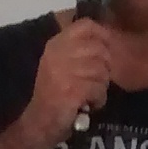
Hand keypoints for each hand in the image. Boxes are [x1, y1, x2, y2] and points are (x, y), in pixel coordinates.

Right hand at [29, 15, 112, 145]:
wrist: (39, 122)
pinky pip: (99, 89)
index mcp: (56, 44)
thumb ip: (78, 49)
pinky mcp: (71, 89)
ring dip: (101, 86)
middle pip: (99, 49)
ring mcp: (64, 71)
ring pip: (102, 71)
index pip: (85, 25)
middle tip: (94, 82)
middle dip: (104, 68)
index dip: (102, 34)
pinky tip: (88, 104)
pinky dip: (98, 99)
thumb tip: (108, 37)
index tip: (107, 48)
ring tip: (89, 94)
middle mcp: (58, 53)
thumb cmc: (54, 93)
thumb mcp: (61, 64)